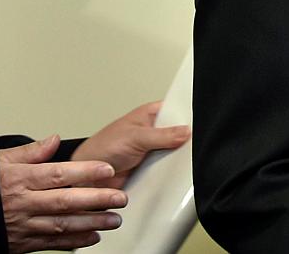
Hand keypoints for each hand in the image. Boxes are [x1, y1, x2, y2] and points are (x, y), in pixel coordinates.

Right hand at [0, 135, 126, 253]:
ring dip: (90, 223)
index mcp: (18, 180)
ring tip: (114, 219)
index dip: (83, 172)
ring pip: (60, 224)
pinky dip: (72, 242)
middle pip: (64, 201)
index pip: (56, 174)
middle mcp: (22, 203)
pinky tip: (93, 238)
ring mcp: (22, 224)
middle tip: (121, 198)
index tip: (108, 169)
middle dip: (95, 200)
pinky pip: (49, 243)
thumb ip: (30, 152)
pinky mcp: (20, 242)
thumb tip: (54, 139)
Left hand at [71, 101, 190, 187]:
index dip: (190, 116)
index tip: (201, 125)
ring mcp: (155, 150)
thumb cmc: (101, 148)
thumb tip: (185, 131)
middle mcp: (155, 132)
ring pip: (177, 153)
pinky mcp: (154, 168)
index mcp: (152, 115)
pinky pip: (169, 170)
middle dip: (185, 141)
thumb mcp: (135, 137)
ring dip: (177, 159)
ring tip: (182, 162)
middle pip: (181, 133)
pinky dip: (171, 174)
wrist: (87, 179)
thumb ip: (162, 134)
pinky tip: (174, 175)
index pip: (178, 110)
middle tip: (191, 147)